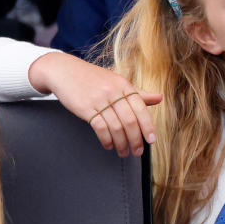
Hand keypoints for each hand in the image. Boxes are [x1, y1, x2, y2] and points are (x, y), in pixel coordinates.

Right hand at [29, 52, 161, 156]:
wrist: (64, 71)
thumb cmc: (93, 78)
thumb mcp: (117, 82)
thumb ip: (138, 93)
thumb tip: (160, 98)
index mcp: (124, 85)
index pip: (141, 107)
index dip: (147, 125)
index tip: (151, 140)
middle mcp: (113, 92)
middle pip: (130, 120)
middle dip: (135, 139)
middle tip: (137, 152)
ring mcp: (99, 100)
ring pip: (116, 127)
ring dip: (121, 143)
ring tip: (123, 152)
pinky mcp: (85, 108)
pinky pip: (100, 128)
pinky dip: (106, 140)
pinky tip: (109, 145)